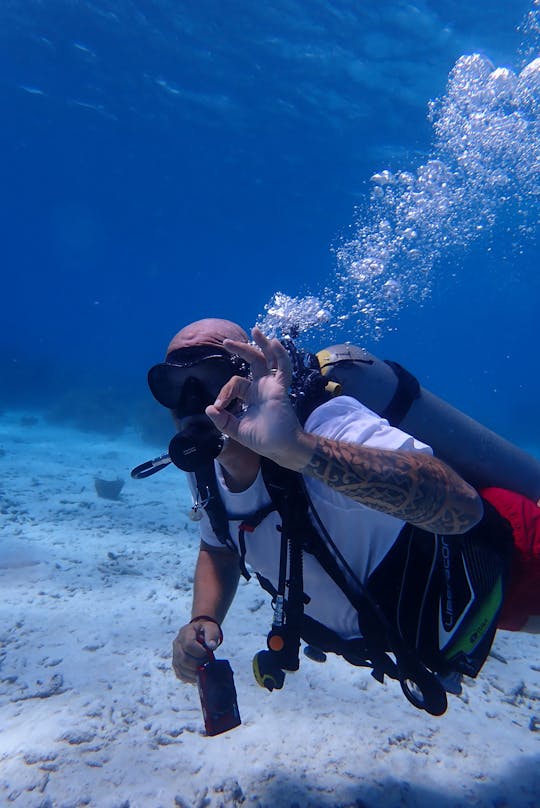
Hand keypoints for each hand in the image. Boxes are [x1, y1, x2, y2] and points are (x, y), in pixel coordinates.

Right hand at [172, 619, 222, 683]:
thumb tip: (212, 646)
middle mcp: (177, 644)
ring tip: (204, 667)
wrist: (199, 633)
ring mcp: (175, 655)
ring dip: (195, 671)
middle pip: (184, 659)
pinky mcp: (176, 665)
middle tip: (207, 662)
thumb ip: (212, 634)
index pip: (189, 645)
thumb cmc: (205, 631)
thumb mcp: (211, 628)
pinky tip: (199, 674)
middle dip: (198, 663)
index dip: (200, 652)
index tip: (208, 653)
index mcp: (185, 633)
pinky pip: (180, 674)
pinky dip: (190, 677)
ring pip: (181, 668)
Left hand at [205, 327, 313, 470]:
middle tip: (226, 342)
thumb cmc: (262, 440)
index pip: (235, 383)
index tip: (220, 406)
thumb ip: (222, 420)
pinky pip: (282, 368)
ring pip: (268, 359)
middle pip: (252, 361)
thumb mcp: (236, 430)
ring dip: (262, 344)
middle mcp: (261, 386)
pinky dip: (280, 355)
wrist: (280, 447)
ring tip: (255, 330)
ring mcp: (272, 385)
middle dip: (241, 349)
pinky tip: (274, 343)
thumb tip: (209, 408)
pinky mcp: (280, 388)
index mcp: (251, 394)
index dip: (224, 392)